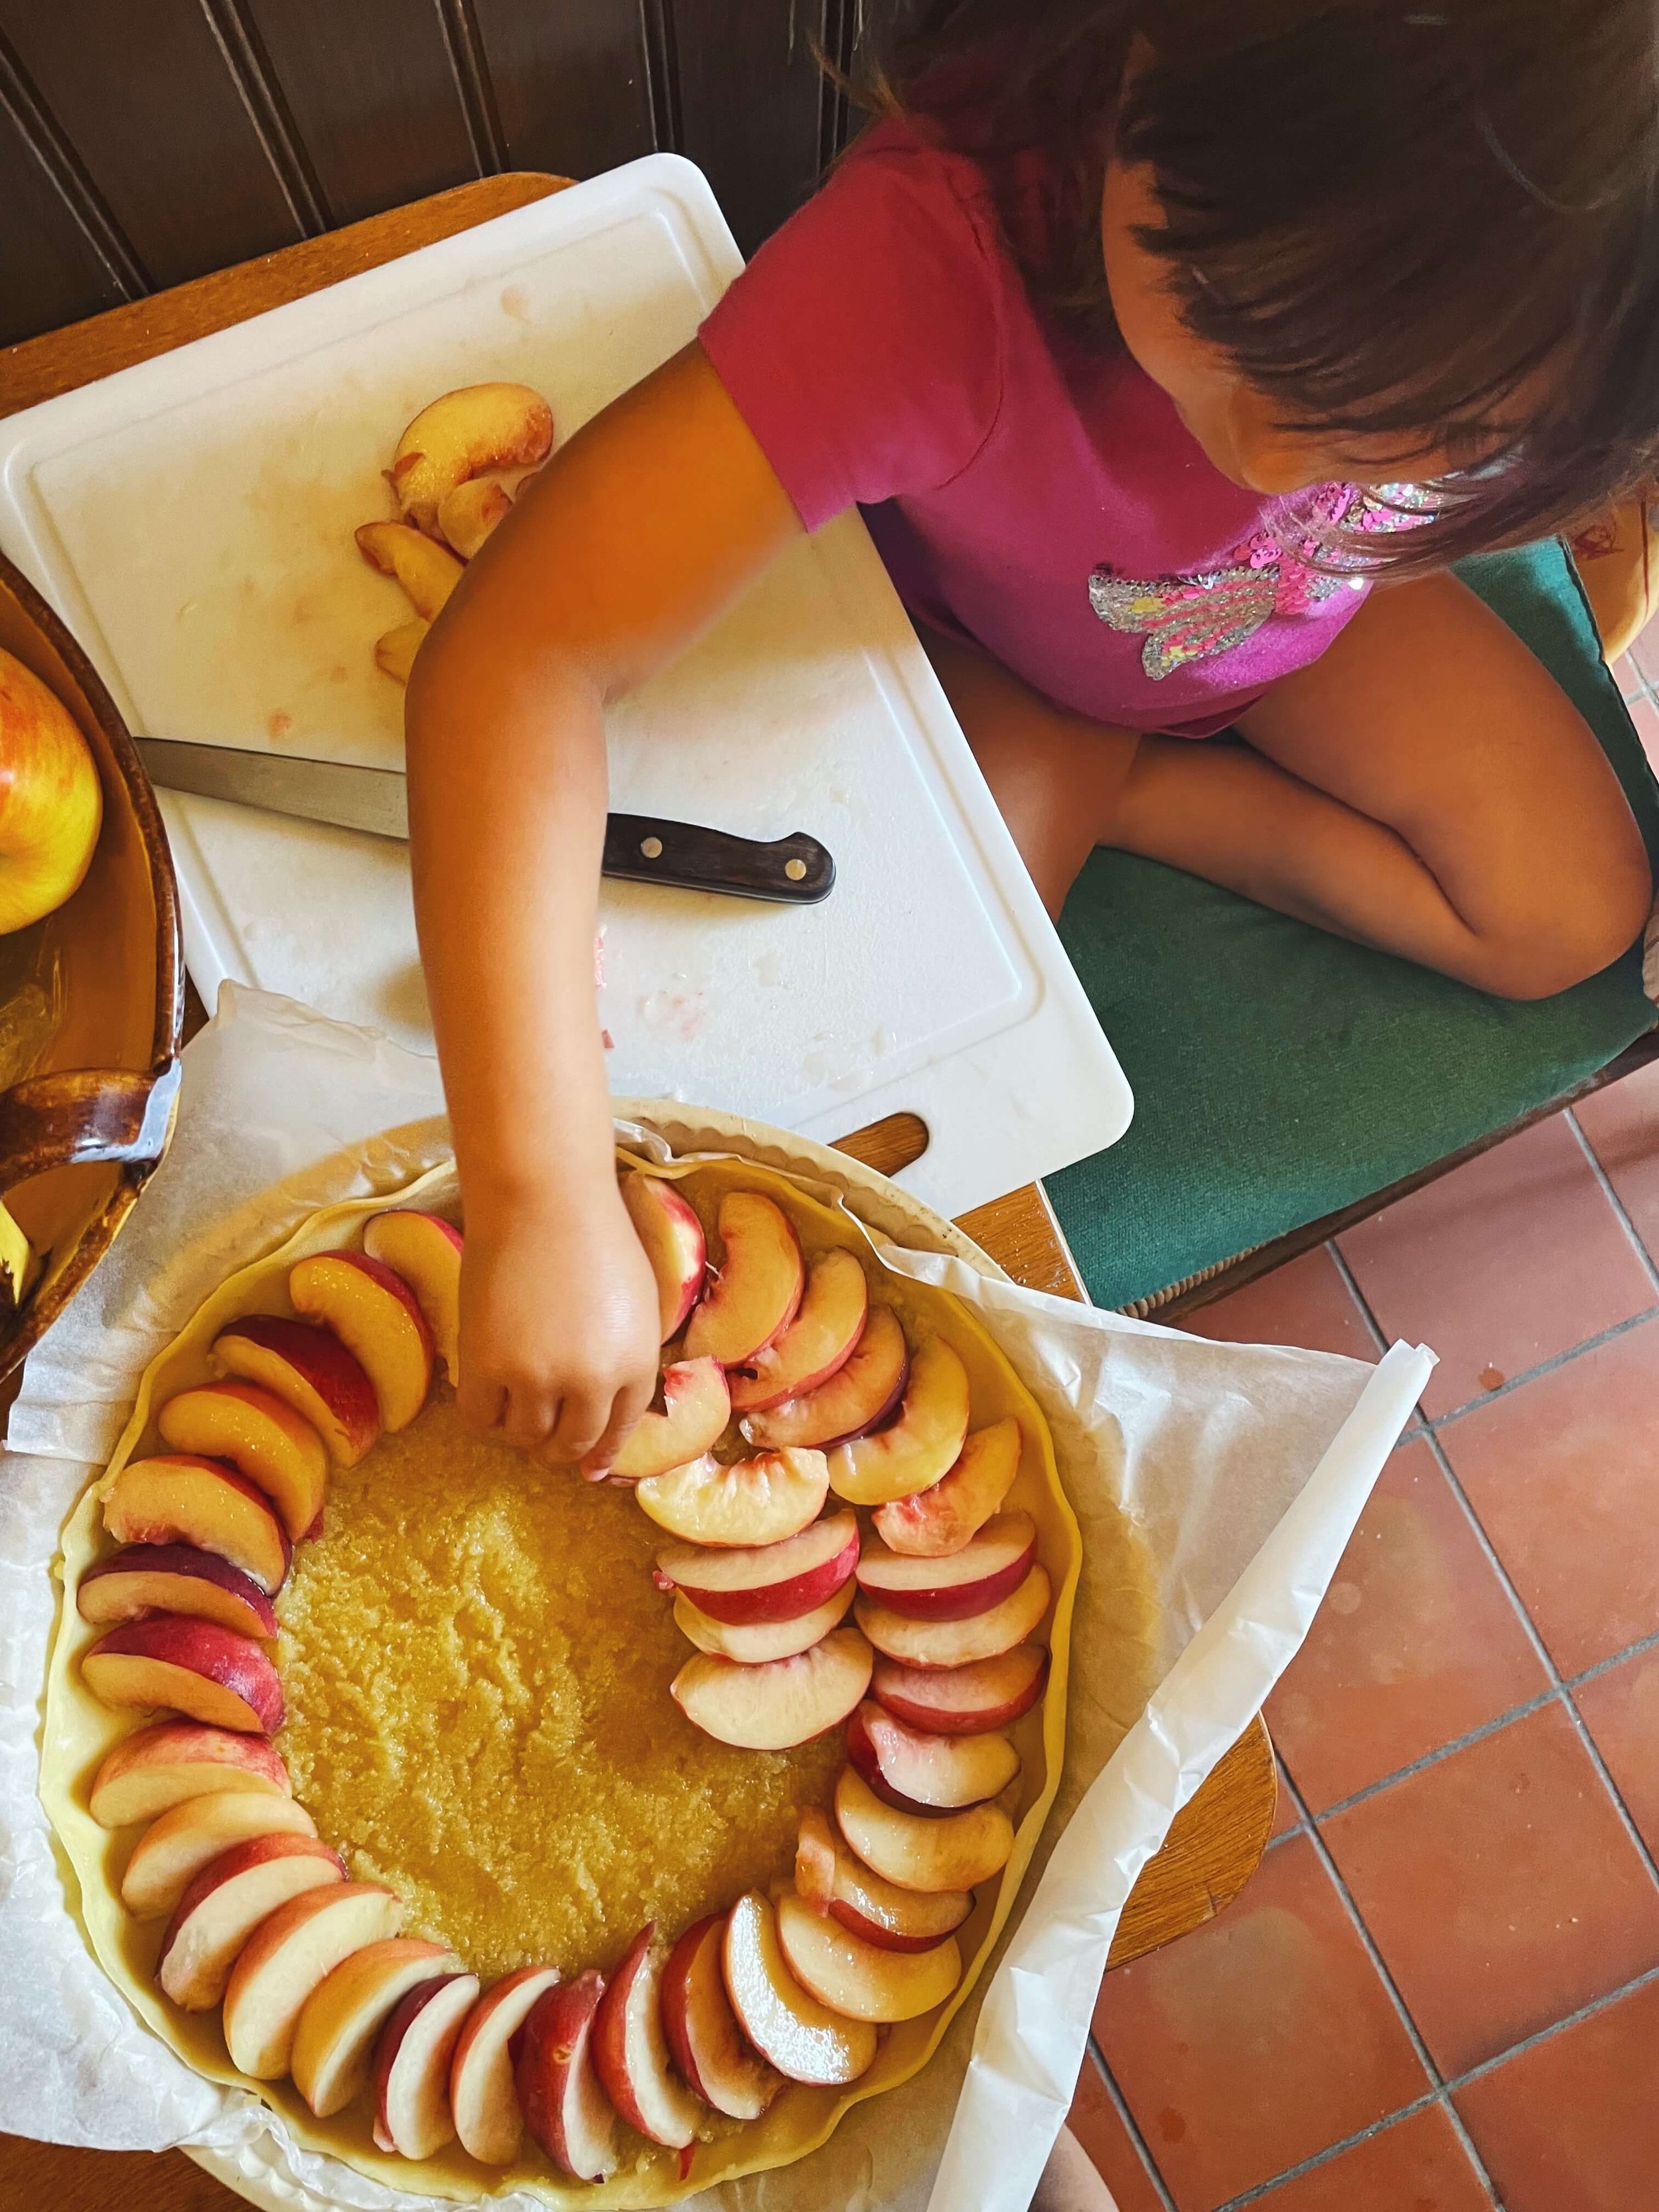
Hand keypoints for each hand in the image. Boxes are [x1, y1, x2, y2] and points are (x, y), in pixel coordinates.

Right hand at [455, 1183, 659, 1464]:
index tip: (588, 1467)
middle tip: (544, 1435)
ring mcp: (536, 1376)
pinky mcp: (486, 1365)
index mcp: (636, 1365)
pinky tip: (487, 1390)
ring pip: (525, 1438)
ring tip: (515, 1400)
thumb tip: (606, 1420)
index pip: (618, 1433)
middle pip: (570, 1444)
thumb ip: (627, 1359)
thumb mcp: (636, 1305)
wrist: (542, 1197)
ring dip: (521, 1428)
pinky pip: (481, 1419)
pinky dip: (484, 1414)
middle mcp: (591, 1381)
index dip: (600, 1454)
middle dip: (559, 1447)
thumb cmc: (595, 1237)